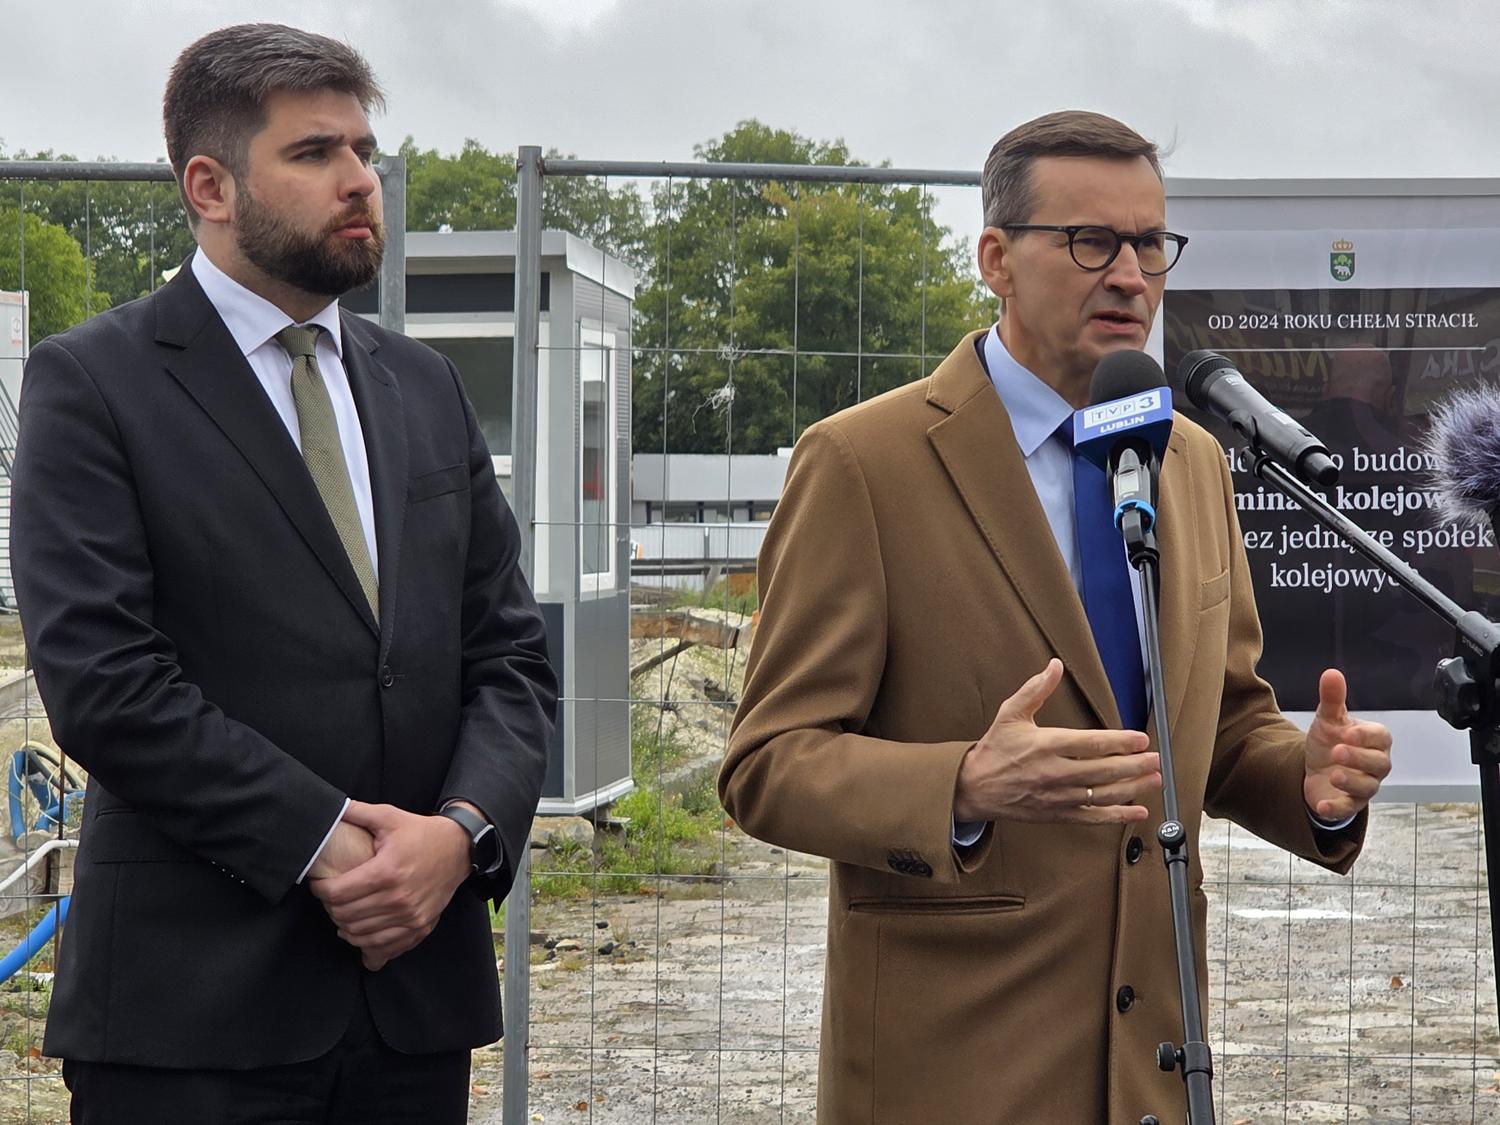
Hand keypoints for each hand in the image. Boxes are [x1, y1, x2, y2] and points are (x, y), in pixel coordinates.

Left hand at [308, 800, 471, 970]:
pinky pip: (386, 947)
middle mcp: (398, 898)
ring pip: (361, 935)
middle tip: (332, 898)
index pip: (337, 894)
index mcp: (386, 871)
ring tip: (343, 914)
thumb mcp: (390, 816)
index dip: (320, 890)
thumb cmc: (421, 832)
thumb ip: (358, 812)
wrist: (458, 848)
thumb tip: (334, 809)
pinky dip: (368, 946)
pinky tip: (361, 934)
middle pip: (345, 916)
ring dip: (345, 927)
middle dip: (330, 908)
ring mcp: (411, 916)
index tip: (319, 884)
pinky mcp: (421, 926)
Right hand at [953, 659, 1160, 823]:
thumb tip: (1054, 666)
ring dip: (1134, 788)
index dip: (1120, 742)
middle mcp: (1056, 773)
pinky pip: (1094, 817)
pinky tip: (1138, 812)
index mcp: (1047, 745)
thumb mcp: (1010, 714)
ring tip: (1155, 779)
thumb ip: (1035, 689)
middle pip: (1104, 770)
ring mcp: (1059, 796)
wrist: (974, 788)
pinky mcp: (1058, 814)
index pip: (1092, 744)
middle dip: (1135, 765)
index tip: (1141, 739)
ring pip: (1104, 794)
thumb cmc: (994, 750)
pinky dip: (1118, 816)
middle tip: (1157, 759)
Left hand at [1304, 668, 1391, 822]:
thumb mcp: (1328, 720)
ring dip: (1352, 782)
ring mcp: (1364, 786)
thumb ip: (1332, 699)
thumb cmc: (1330, 741)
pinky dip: (1336, 808)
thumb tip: (1332, 673)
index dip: (1366, 735)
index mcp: (1373, 741)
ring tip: (1334, 774)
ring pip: (1369, 788)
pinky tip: (1322, 806)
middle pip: (1380, 764)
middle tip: (1338, 751)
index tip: (1347, 732)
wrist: (1315, 770)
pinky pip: (1348, 809)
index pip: (1381, 737)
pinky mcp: (1349, 804)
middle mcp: (1374, 765)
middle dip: (1360, 758)